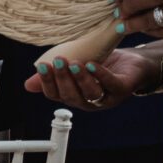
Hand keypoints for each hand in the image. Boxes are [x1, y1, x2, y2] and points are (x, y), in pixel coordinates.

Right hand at [24, 44, 162, 111]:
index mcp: (75, 96)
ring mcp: (107, 97)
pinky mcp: (123, 89)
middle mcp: (89, 101)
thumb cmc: (103, 64)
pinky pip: (110, 85)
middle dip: (63, 79)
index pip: (55, 95)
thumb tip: (27, 85)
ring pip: (90, 93)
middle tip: (58, 61)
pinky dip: (100, 75)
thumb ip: (55, 74)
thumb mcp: (75, 65)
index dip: (47, 82)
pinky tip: (92, 64)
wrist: (135, 63)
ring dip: (80, 79)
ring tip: (74, 63)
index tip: (42, 66)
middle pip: (71, 96)